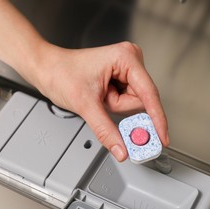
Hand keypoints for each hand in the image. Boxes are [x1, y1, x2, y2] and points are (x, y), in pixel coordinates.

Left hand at [21, 41, 168, 161]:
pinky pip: (126, 101)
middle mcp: (130, 61)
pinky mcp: (120, 78)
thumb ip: (107, 130)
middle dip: (120, 108)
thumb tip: (122, 149)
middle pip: (140, 100)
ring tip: (97, 96)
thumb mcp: (86, 105)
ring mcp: (126, 70)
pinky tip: (100, 97)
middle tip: (103, 106)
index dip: (157, 119)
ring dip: (114, 107)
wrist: (46, 69)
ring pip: (132, 103)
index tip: (162, 138)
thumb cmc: (61, 73)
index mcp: (125, 58)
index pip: (149, 94)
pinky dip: (113, 105)